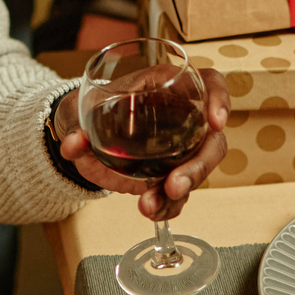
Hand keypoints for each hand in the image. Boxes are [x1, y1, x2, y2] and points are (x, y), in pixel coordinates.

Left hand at [51, 69, 231, 216]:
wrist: (83, 133)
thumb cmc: (92, 108)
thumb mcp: (81, 110)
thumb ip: (76, 127)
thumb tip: (74, 143)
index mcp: (168, 85)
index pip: (209, 83)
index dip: (219, 99)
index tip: (215, 122)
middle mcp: (184, 115)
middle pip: (211, 138)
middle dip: (198, 166)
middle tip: (174, 186)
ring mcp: (181, 147)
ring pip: (199, 169)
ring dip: (181, 191)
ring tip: (150, 206)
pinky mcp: (171, 172)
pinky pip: (181, 191)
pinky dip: (168, 206)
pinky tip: (152, 212)